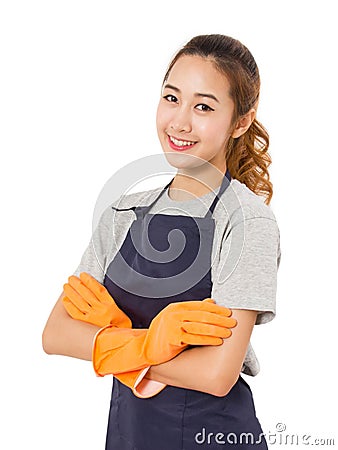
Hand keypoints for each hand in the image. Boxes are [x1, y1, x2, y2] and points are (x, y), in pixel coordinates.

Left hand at [62, 272, 131, 327]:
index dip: (89, 280)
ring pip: (79, 300)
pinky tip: (66, 299)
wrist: (119, 342)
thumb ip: (110, 303)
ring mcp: (92, 316)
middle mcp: (100, 309)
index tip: (83, 275)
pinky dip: (70, 305)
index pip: (97, 288)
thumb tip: (100, 293)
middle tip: (71, 278)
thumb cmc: (121, 328)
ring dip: (72, 292)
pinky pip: (75, 312)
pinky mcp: (86, 324)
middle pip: (86, 292)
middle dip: (77, 283)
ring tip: (66, 286)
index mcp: (110, 304)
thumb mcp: (120, 312)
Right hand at [92, 298, 237, 376]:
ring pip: (199, 326)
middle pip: (202, 315)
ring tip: (228, 332)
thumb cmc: (163, 334)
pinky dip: (207, 340)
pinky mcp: (172, 339)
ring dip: (216, 329)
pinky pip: (194, 338)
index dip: (216, 309)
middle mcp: (174, 314)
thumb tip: (211, 302)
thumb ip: (192, 311)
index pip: (200, 306)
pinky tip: (217, 341)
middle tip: (232, 322)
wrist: (145, 348)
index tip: (228, 313)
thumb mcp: (176, 318)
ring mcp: (172, 325)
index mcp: (176, 307)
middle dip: (219, 319)